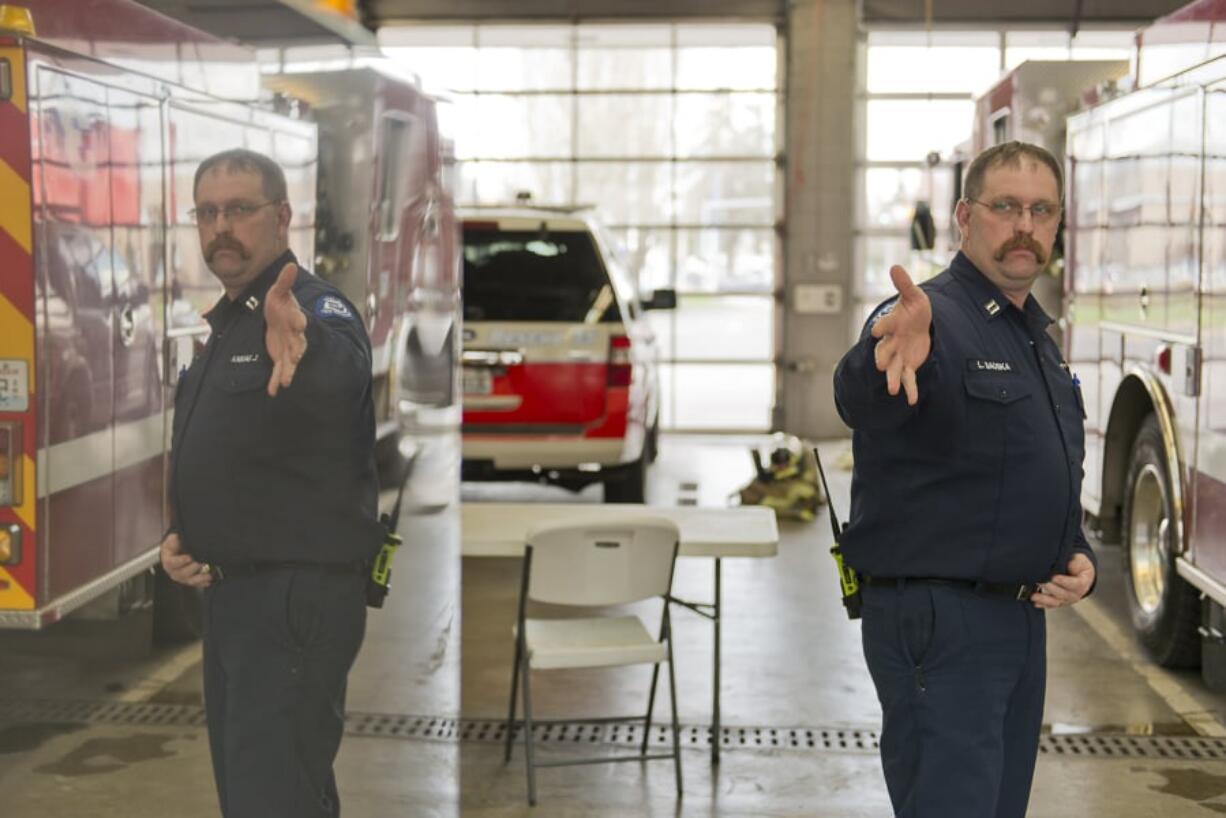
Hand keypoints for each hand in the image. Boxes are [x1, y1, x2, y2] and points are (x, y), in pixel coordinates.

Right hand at [159, 532, 212, 587]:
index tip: (190, 557)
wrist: (179, 548)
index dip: (180, 561)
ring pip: (189, 581)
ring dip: (199, 578)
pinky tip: (209, 581)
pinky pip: (195, 584)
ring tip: (208, 575)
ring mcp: (181, 576)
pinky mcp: (189, 580)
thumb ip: (178, 539)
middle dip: (193, 569)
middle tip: (202, 563)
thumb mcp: (174, 538)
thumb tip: (182, 538)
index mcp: (167, 559)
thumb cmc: (177, 543)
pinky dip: (203, 583)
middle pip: (181, 574)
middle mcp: (173, 570)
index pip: (170, 563)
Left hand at [264, 262, 307, 396]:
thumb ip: (284, 281)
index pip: (298, 319)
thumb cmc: (279, 304)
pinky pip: (279, 370)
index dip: (298, 320)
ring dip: (288, 371)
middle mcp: (295, 336)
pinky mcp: (281, 357)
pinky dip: (276, 380)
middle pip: (298, 344)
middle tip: (295, 357)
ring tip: (287, 381)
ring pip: (290, 361)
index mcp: (294, 318)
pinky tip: (273, 391)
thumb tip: (290, 264)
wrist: (279, 318)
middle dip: (296, 351)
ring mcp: (289, 348)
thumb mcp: (278, 292)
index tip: (300, 322)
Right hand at [870, 265, 931, 404]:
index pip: (885, 325)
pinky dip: (909, 389)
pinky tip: (911, 400)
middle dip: (882, 357)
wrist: (921, 325)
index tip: (877, 330)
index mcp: (892, 324)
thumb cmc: (915, 310)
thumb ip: (904, 284)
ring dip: (891, 378)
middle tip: (879, 364)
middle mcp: (892, 342)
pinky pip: (907, 378)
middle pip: (884, 350)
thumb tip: (895, 266)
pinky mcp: (907, 365)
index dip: (882, 327)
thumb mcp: (914, 296)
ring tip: (892, 389)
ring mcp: (898, 355)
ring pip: (892, 368)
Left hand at [1031, 552, 1094, 608]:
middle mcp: (1075, 594)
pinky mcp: (1058, 602)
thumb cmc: (1077, 565)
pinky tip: (1035, 602)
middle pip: (1064, 594)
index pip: (1076, 584)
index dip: (1065, 582)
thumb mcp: (1079, 560)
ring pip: (1056, 602)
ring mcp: (1066, 599)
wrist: (1079, 573)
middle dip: (1052, 589)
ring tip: (1034, 595)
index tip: (1054, 577)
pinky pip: (1050, 605)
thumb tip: (1067, 561)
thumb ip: (1074, 561)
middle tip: (1042, 583)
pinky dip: (1042, 604)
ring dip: (1044, 599)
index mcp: (1082, 582)